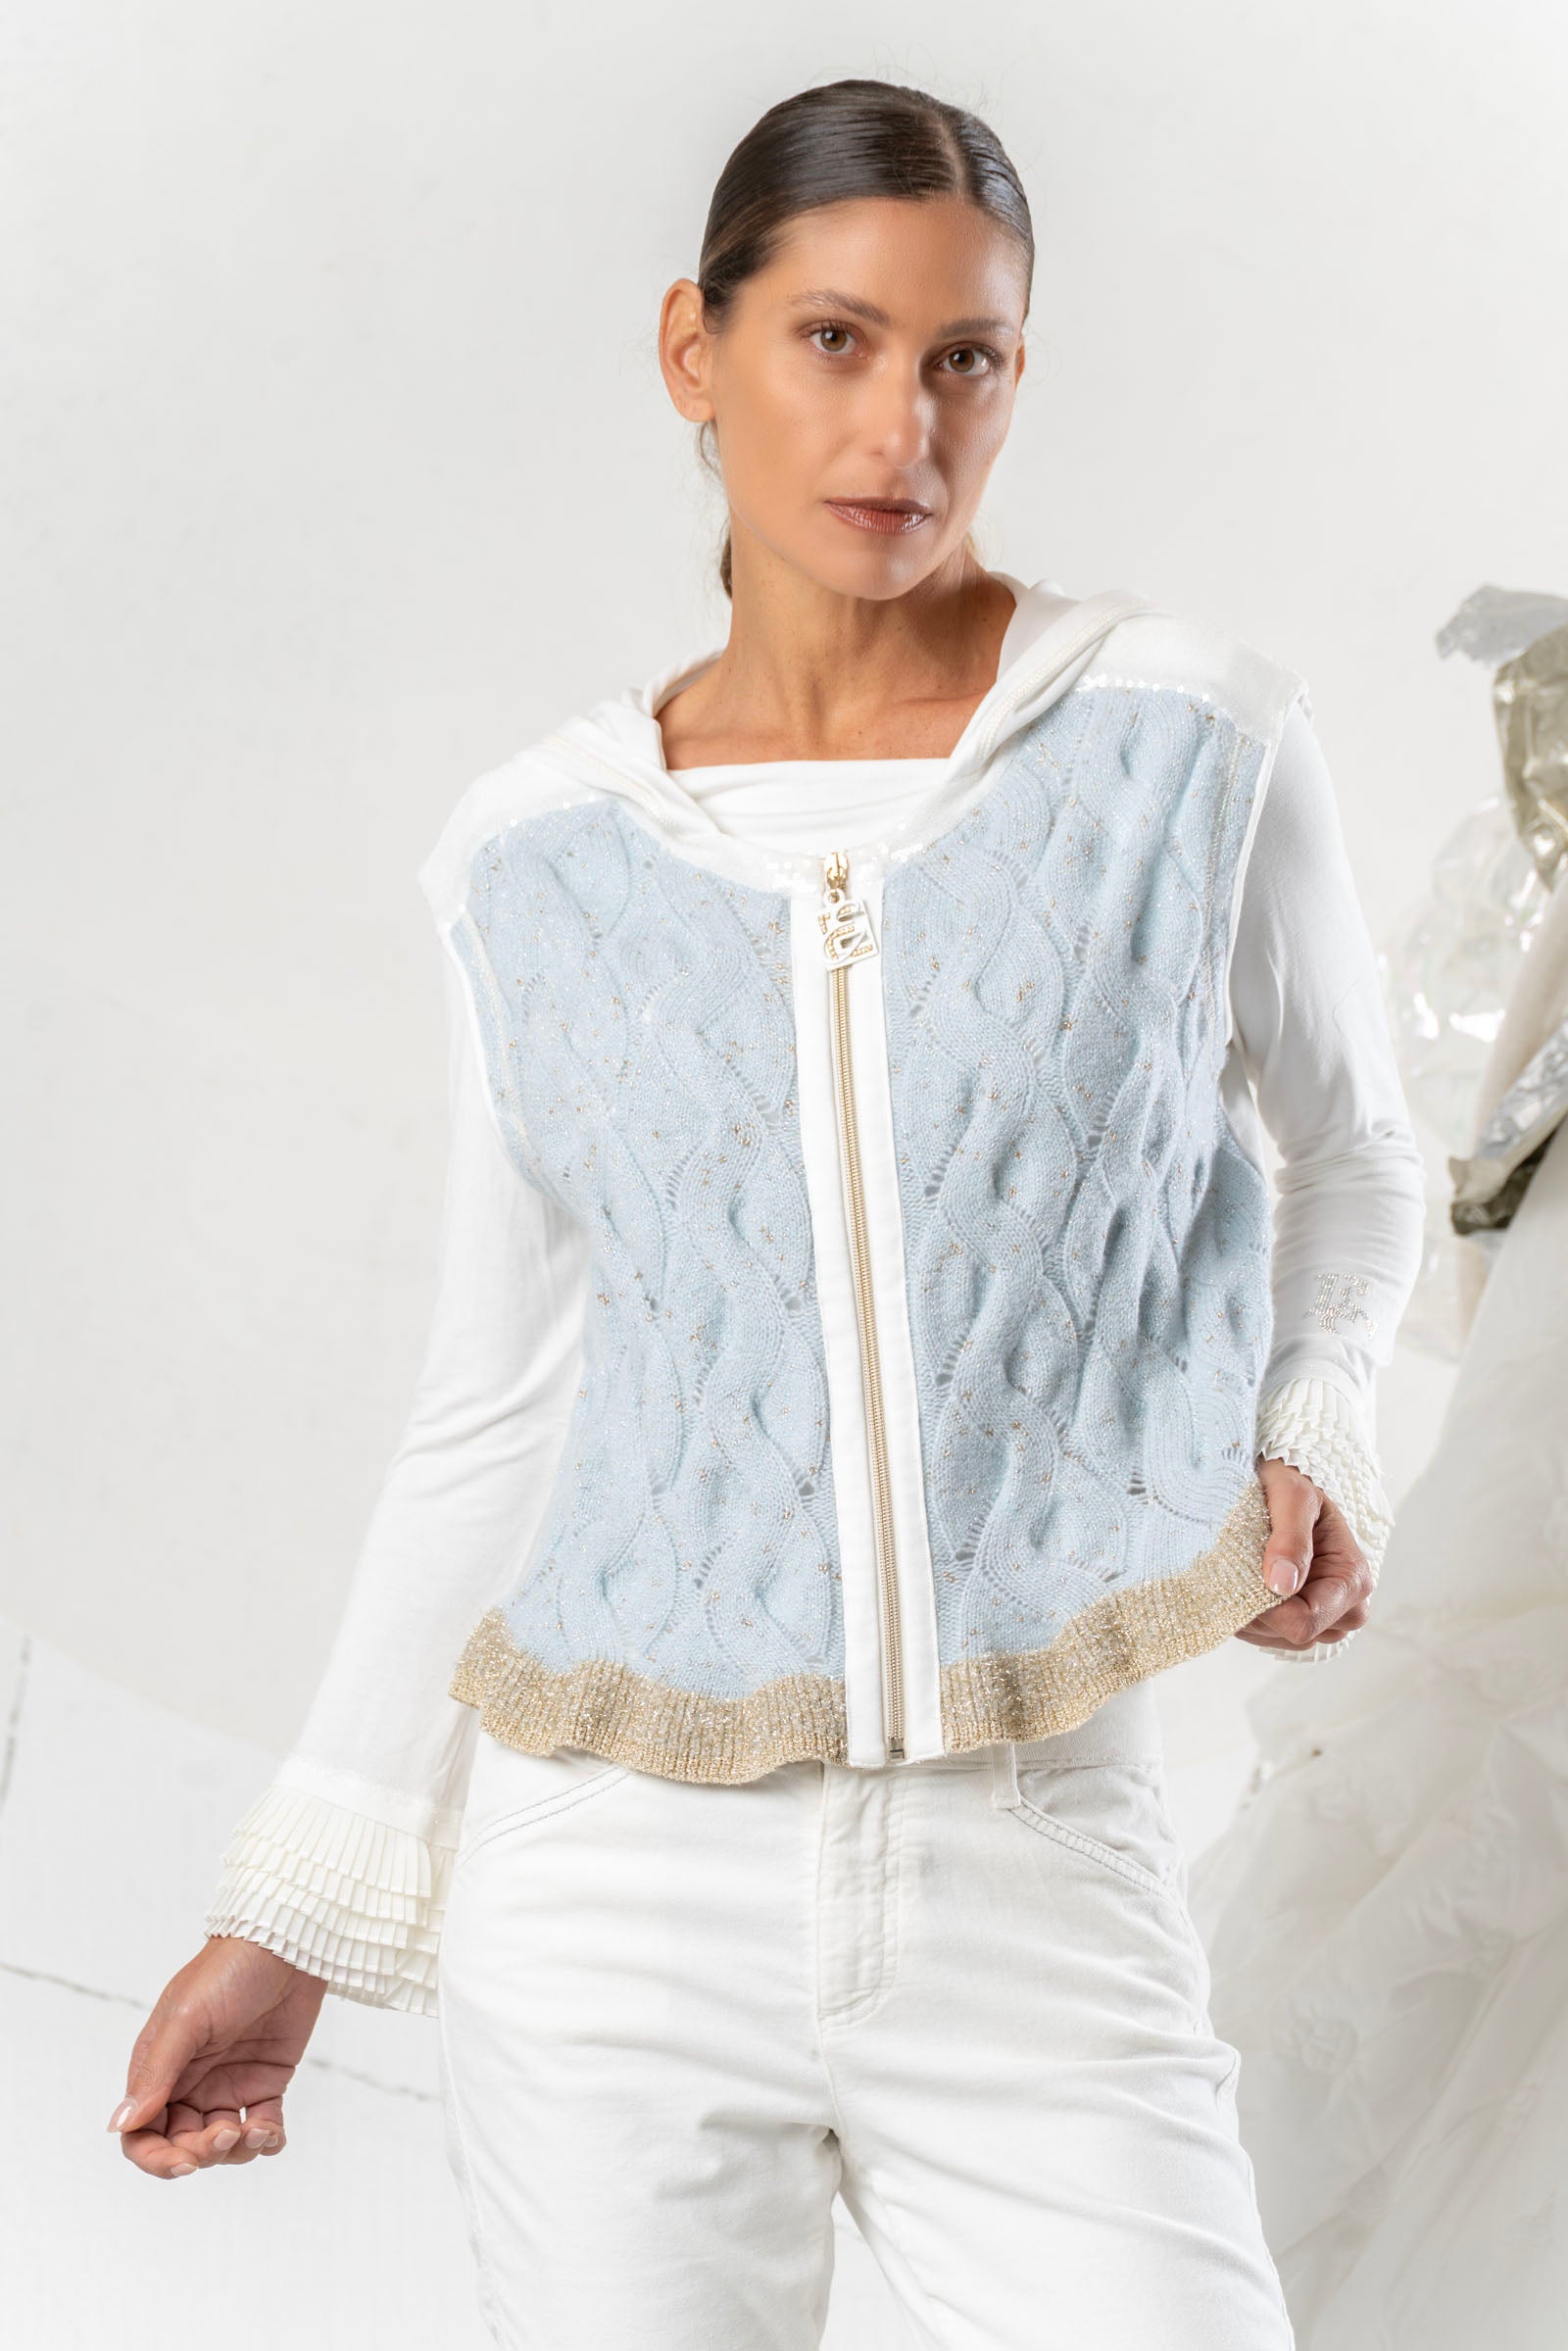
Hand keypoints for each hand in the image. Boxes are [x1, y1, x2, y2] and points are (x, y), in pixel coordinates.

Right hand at [107, 1936, 327, 2177]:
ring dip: (239, 2151)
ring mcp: (228, 2084)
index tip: (185, 2163)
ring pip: (223, 2146)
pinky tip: (273, 2132)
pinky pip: (262, 2129)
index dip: (157, 2159)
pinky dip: (268, 2141)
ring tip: (260, 2129)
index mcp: (158, 2068)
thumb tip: (121, 2125)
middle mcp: (189, 2083)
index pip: (141, 2133)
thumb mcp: (186, 2019)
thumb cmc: (228, 1970)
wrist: (286, 1944)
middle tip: (230, 2133)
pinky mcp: (265, 2082)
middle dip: (204, 2153)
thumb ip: (156, 2073)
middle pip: (182, 2145)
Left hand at [1235, 1453, 1373, 1653]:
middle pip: (1294, 1634)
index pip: (1305, 1622)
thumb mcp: (1292, 1497)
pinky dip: (1250, 1615)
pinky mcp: (1305, 1620)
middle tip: (1241, 1569)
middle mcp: (1347, 1606)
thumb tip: (1283, 1585)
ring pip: (1279, 1638)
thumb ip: (1290, 1539)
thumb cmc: (1292, 1484)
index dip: (1268, 1609)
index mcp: (1352, 1578)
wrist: (1285, 1483)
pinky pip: (1270, 1635)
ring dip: (1252, 1612)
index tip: (1244, 1577)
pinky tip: (1244, 1584)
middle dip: (1260, 1610)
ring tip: (1243, 1571)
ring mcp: (1327, 1617)